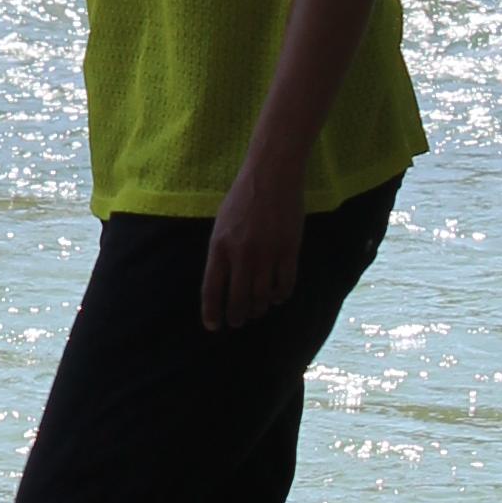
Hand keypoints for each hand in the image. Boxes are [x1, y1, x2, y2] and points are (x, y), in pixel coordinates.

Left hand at [202, 158, 305, 330]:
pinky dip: (280, 296)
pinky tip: (276, 296)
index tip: (213, 326)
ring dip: (259, 308)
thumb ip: (221, 253)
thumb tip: (223, 283)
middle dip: (237, 316)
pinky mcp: (289, 250)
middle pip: (238, 299)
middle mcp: (242, 255)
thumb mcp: (221, 225)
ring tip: (257, 310)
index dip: (212, 312)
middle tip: (238, 322)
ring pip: (262, 296)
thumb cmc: (242, 199)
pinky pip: (285, 284)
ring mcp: (267, 254)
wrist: (271, 176)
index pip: (212, 289)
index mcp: (219, 247)